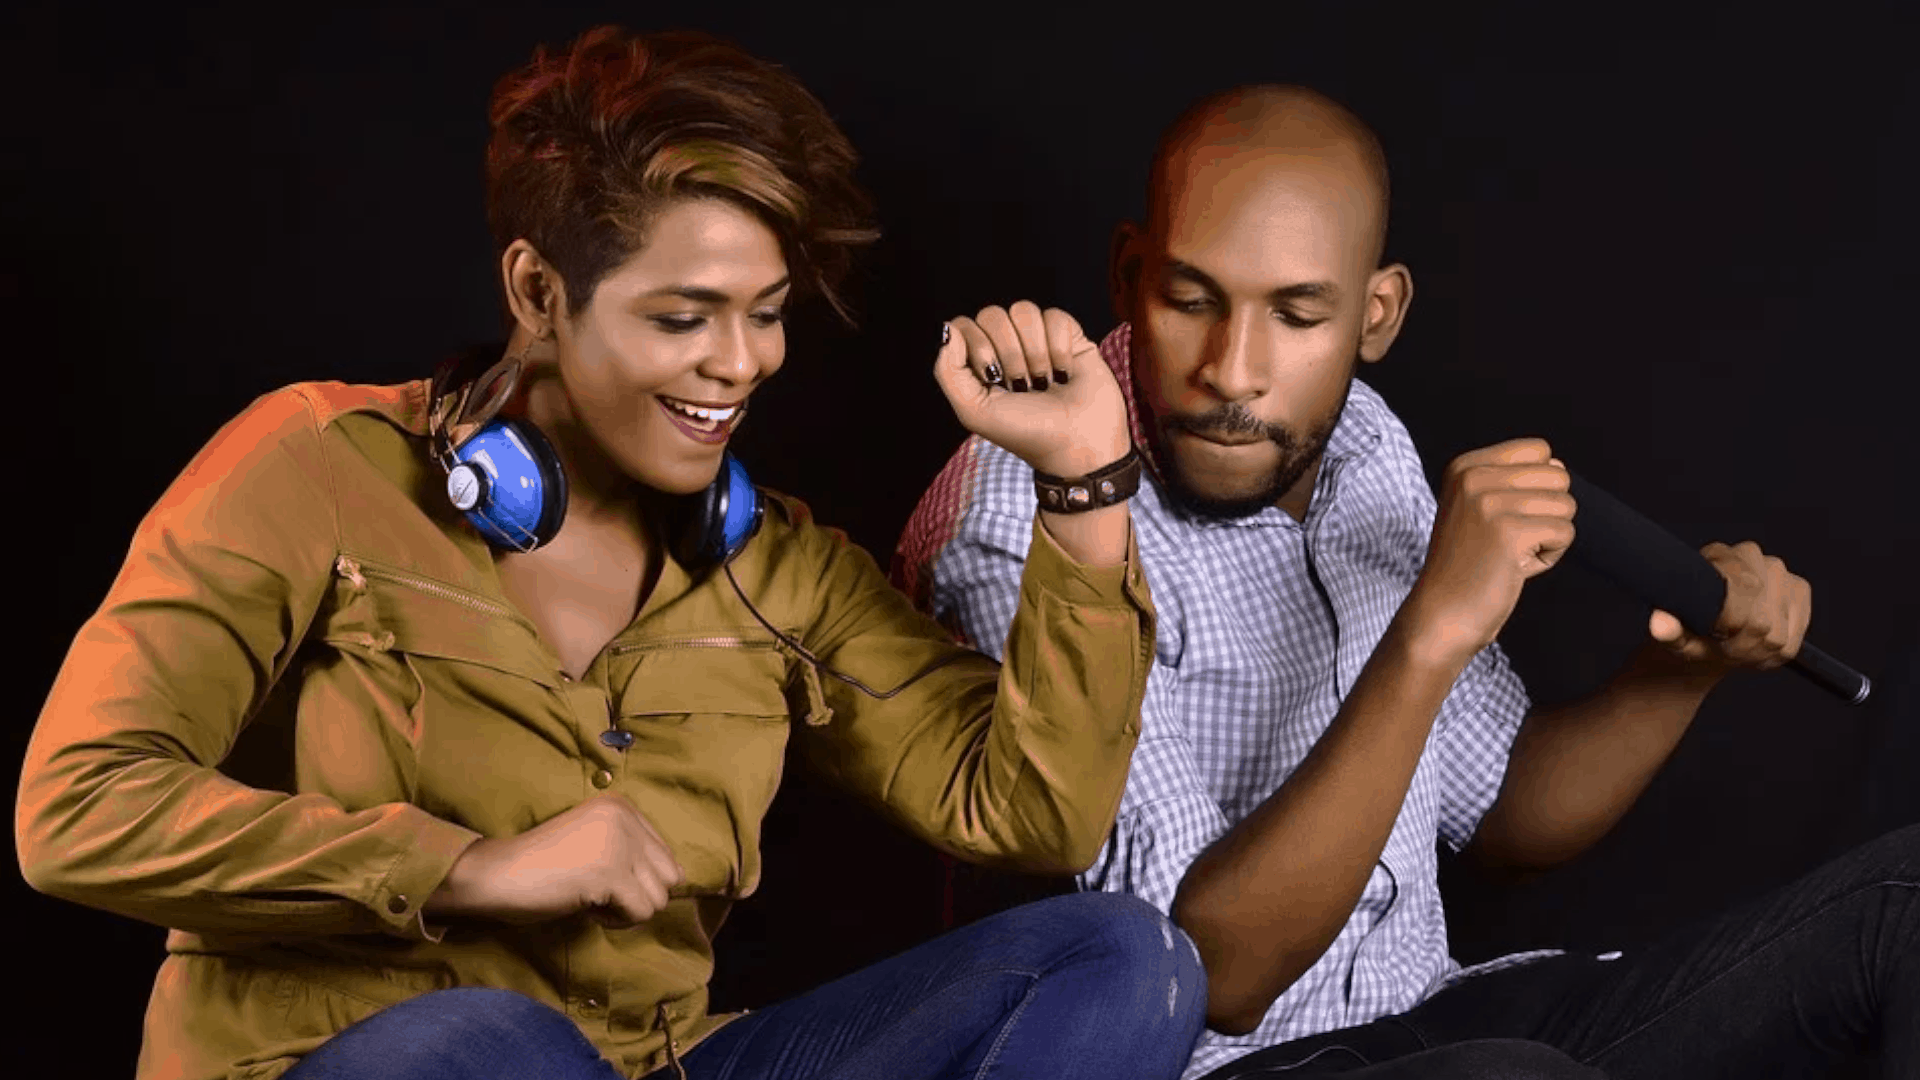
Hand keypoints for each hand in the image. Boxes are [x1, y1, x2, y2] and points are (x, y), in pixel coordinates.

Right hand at [425, 793, 683, 929]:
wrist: (497, 872)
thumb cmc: (540, 864)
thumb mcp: (595, 844)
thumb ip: (633, 851)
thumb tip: (680, 878)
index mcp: (622, 806)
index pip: (665, 855)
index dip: (636, 878)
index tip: (597, 876)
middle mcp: (626, 817)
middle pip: (669, 876)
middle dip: (638, 893)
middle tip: (598, 892)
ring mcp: (620, 843)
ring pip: (659, 898)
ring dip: (626, 908)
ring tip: (590, 897)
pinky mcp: (610, 871)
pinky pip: (640, 912)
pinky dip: (615, 920)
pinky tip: (585, 906)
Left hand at [933, 303, 1130, 477]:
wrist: (1077, 443)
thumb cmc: (1026, 432)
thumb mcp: (974, 411)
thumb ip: (948, 371)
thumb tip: (949, 328)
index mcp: (981, 362)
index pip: (964, 325)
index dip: (977, 346)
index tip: (993, 378)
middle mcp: (1007, 346)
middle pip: (992, 315)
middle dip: (1008, 352)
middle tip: (1022, 385)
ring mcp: (1039, 339)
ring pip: (1024, 310)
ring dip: (1034, 352)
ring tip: (1044, 381)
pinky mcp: (1069, 336)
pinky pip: (1055, 316)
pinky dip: (1059, 348)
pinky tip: (1065, 373)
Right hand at [1402, 439, 1575, 663]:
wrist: (1442, 613)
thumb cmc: (1469, 564)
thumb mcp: (1480, 507)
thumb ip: (1516, 481)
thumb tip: (1560, 465)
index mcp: (1465, 466)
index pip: (1539, 450)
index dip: (1537, 487)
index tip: (1504, 517)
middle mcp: (1474, 477)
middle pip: (1558, 476)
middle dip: (1547, 512)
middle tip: (1510, 539)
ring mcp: (1489, 503)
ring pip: (1566, 506)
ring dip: (1548, 537)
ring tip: (1511, 554)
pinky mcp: (1509, 532)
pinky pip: (1565, 533)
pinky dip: (1549, 556)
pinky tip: (1516, 567)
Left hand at [1646, 541, 1810, 676]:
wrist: (1711, 634)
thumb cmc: (1690, 628)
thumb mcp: (1673, 633)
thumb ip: (1666, 629)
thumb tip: (1659, 625)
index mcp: (1716, 556)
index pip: (1739, 599)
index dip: (1730, 628)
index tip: (1716, 635)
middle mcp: (1751, 555)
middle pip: (1760, 622)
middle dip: (1741, 645)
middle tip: (1723, 647)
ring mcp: (1779, 571)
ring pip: (1777, 636)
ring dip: (1757, 651)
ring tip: (1737, 646)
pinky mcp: (1799, 590)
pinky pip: (1793, 641)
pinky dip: (1775, 653)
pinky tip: (1758, 645)